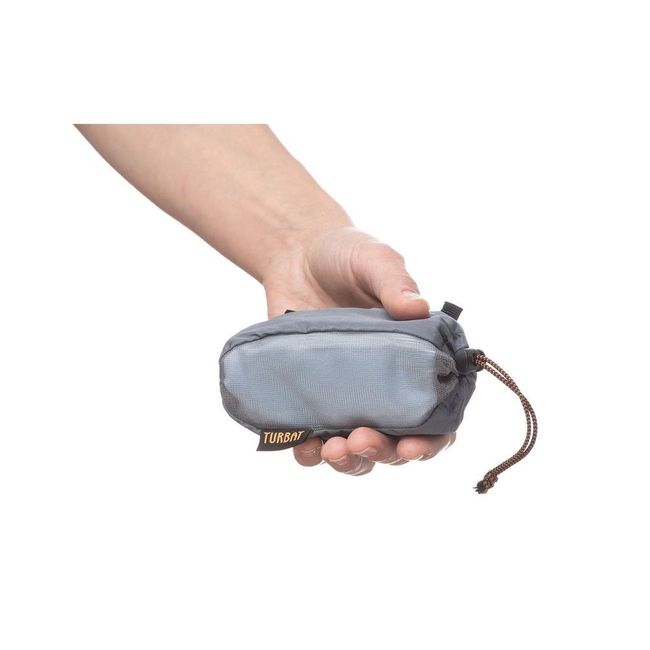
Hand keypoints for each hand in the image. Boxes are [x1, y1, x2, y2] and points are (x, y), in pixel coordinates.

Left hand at [263, 225, 455, 475]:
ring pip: (357, 449)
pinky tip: (301, 448)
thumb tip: (418, 306)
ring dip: (348, 461)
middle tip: (359, 440)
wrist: (295, 254)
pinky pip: (312, 436)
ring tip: (328, 449)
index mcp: (415, 358)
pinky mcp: (311, 394)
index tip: (413, 446)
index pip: (437, 413)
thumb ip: (394, 281)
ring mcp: (348, 394)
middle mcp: (386, 385)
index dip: (432, 439)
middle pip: (397, 441)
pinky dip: (308, 451)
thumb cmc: (346, 254)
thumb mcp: (374, 259)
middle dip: (383, 453)